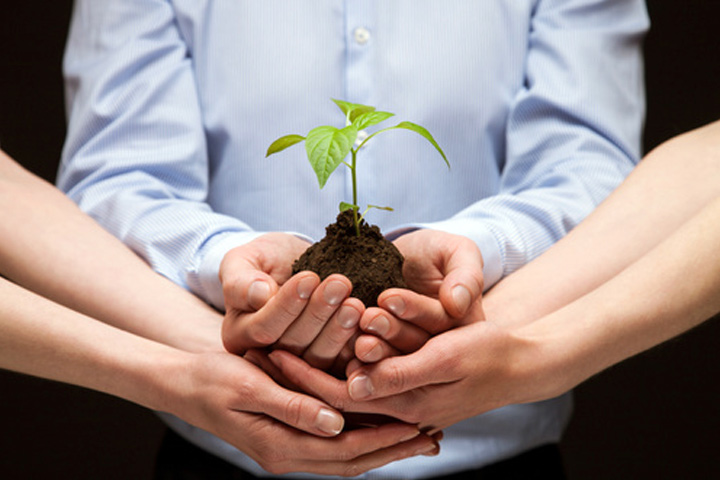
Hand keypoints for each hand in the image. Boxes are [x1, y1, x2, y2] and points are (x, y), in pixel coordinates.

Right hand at [165, 350, 440, 475]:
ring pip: (345, 457)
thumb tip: (336, 426)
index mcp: (279, 447)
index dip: (384, 440)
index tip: (420, 427)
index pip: (345, 451)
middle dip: (393, 449)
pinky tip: (378, 424)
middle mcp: (286, 455)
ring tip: (417, 434)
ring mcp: (286, 450)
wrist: (182, 384)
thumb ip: (292, 407)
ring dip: (382, 446)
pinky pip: (331, 446)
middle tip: (433, 436)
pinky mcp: (286, 437)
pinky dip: (360, 438)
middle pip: (352, 461)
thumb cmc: (212, 379)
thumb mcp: (250, 386)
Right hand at [220, 233, 361, 371]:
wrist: (293, 267)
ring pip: (320, 357)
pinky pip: (342, 364)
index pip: (264, 327)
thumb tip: (259, 295)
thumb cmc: (264, 260)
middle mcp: (267, 359)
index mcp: (240, 336)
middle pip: (294, 345)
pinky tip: (370, 324)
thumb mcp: (244, 261)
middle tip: (340, 285)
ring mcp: (299, 367)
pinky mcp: (327, 368)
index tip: (309, 277)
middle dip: (319, 312)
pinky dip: (357, 345)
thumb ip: (242, 279)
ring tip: (356, 303)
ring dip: (340, 329)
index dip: (287, 304)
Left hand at [267, 320, 560, 433]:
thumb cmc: (490, 353)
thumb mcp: (447, 358)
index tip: (270, 355)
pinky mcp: (410, 381)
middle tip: (261, 353)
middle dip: (301, 373)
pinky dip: (341, 361)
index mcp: (405, 406)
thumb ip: (401, 375)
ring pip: (349, 382)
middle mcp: (399, 406)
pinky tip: (320, 347)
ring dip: (318, 366)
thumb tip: (355, 386)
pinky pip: (368, 373)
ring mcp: (404, 396)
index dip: (304, 378)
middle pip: (337, 393)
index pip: (341, 397)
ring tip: (279, 347)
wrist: (523, 359)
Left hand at [354, 229, 484, 362]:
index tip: (388, 296)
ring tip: (354, 337)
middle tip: (366, 318)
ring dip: (373, 348)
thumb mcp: (459, 253)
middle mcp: (440, 347)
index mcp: (464, 327)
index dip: (414, 309)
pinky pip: (374, 361)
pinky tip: (342, 349)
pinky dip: (357, 357)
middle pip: (415, 344)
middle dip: (389, 330)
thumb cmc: (438, 251)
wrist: (409, 259)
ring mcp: (412, 354)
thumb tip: (457, 303)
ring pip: (394, 358)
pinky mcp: (387, 355)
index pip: (441, 321)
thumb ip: (466, 275)